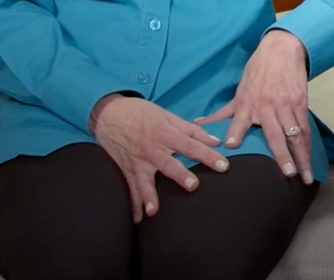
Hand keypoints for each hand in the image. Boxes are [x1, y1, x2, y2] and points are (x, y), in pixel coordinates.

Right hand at [88, 94, 227, 222]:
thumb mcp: (168, 116)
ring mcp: (137, 161)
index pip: (191, 146)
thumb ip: (193, 130)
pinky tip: (137, 220)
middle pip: (169, 164)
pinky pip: (129, 189)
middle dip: (181, 175)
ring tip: (155, 212)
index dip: (208, 155)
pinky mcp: (125, 170)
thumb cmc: (142, 113)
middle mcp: (151, 149)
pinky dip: (133, 205)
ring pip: (145, 181)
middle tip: (194, 186)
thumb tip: (216, 141)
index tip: (224, 166)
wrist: (109, 113)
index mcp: (165, 133)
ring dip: (150, 196)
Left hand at [197, 29, 312, 182]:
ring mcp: (286, 105)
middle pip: (276, 134)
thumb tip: (200, 124)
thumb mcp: (239, 90)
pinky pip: (305, 127)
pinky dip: (307, 144)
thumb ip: (224, 112)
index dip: (235, 131)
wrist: (282, 50)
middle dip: (283, 155)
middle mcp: (268, 106)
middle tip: (287, 174)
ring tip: (305, 175)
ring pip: (295, 135)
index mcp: (248, 103)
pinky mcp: (300, 102)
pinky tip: (309, 157)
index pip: (239, 120)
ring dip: (301, 156)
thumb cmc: (258, 70)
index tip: (232, 145)